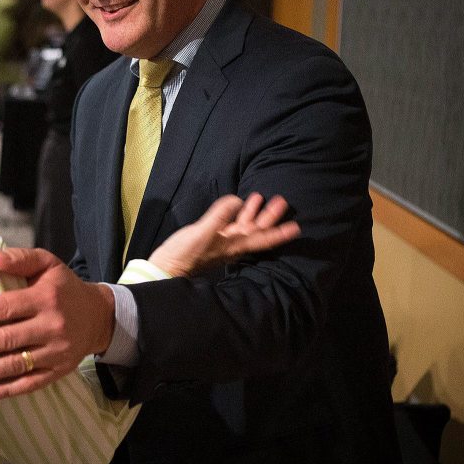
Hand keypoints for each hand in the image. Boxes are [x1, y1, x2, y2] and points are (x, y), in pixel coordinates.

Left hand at [0, 249, 114, 400]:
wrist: (99, 317)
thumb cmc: (64, 288)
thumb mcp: (48, 264)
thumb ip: (21, 258)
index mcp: (45, 298)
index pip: (5, 308)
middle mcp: (51, 326)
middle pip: (6, 339)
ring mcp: (55, 352)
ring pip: (15, 365)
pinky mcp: (58, 371)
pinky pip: (29, 384)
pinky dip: (5, 390)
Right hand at [148, 193, 299, 277]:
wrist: (167, 267)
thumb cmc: (185, 254)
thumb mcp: (202, 233)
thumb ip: (219, 216)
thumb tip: (237, 201)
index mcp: (234, 246)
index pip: (263, 239)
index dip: (279, 232)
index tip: (296, 227)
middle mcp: (232, 245)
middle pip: (257, 230)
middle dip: (270, 216)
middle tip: (281, 200)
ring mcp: (222, 242)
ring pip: (245, 226)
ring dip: (254, 213)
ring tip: (260, 196)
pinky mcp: (212, 238)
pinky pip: (231, 225)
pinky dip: (237, 214)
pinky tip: (237, 205)